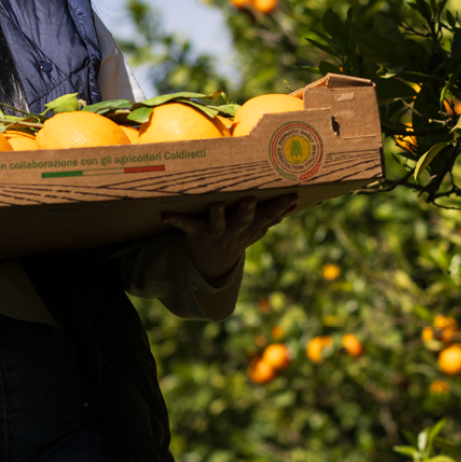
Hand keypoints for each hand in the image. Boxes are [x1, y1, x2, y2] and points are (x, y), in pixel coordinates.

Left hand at [161, 195, 297, 281]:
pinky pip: (185, 225)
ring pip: (217, 223)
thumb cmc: (236, 237)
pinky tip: (165, 215)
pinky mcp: (196, 233)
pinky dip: (175, 220)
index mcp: (249, 227)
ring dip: (217, 215)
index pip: (268, 216)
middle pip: (243, 221)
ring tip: (216, 204)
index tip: (292, 195)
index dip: (280, 207)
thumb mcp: (256, 230)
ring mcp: (215, 233)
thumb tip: (295, 202)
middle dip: (248, 211)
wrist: (213, 265)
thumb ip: (272, 216)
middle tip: (250, 199)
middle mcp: (234, 230)